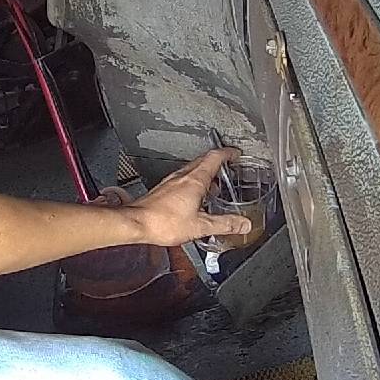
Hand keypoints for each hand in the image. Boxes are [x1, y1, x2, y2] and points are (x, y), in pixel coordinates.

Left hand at [127, 149, 252, 246]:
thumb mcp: (200, 226)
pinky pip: (182, 179)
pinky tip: (194, 196)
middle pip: (203, 160)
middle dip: (218, 161)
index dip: (228, 153)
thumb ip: (224, 224)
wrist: (136, 223)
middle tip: (228, 165)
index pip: (214, 157)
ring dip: (205, 172)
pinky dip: (193, 182)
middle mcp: (182, 177)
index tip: (236, 153)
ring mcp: (171, 182)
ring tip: (214, 182)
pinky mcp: (163, 190)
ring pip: (192, 169)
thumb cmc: (162, 222)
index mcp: (194, 180)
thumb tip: (243, 223)